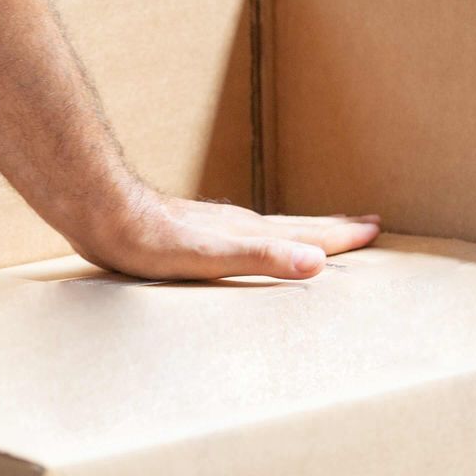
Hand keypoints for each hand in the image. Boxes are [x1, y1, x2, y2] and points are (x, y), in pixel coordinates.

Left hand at [72, 186, 380, 282]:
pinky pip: (238, 234)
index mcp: (248, 233)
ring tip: (316, 231)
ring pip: (269, 227)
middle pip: (294, 226)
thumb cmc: (151, 240)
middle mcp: (236, 225)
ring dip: (299, 230)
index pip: (307, 236)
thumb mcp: (212, 257)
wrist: (101, 212)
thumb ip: (262, 259)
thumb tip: (316, 264)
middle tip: (365, 223)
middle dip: (330, 228)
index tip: (374, 229)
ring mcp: (212, 225)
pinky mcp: (186, 231)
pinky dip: (259, 237)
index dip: (340, 237)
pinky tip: (244, 241)